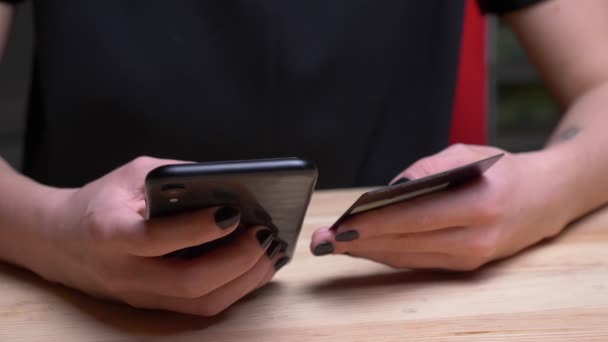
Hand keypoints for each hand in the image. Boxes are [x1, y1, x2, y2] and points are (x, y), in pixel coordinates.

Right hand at [30, 157, 287, 315]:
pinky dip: (234, 289)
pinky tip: (256, 267)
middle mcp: (124, 272)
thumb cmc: (102, 200)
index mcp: (110, 232)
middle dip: (237, 261)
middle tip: (265, 235)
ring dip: (244, 281)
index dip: (198, 228)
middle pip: (189, 282)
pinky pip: (200, 306)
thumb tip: (233, 183)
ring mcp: (139, 295)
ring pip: (200, 303)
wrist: (58, 240)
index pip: (157, 238)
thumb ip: (178, 177)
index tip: (234, 211)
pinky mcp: (153, 305)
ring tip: (272, 252)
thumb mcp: (133, 174)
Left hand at [311, 144, 573, 270]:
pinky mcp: (465, 266)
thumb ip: (426, 169)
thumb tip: (387, 190)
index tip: (340, 226)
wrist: (546, 198)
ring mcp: (471, 257)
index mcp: (479, 204)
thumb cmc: (501, 170)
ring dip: (368, 252)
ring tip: (334, 245)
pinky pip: (417, 261)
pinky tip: (363, 247)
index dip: (374, 225)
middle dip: (359, 243)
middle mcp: (476, 238)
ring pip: (407, 257)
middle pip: (405, 244)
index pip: (414, 218)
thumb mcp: (466, 154)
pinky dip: (388, 254)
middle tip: (323, 241)